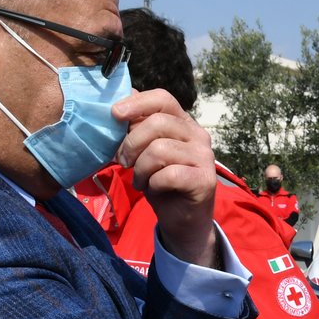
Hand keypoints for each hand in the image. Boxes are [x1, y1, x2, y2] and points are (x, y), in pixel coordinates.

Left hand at [113, 90, 218, 267]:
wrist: (182, 219)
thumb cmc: (160, 182)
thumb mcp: (144, 151)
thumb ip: (136, 129)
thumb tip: (116, 106)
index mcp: (183, 122)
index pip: (163, 98)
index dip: (137, 103)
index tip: (114, 114)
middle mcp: (198, 135)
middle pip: (158, 123)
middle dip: (131, 143)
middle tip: (123, 161)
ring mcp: (204, 157)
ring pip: (159, 150)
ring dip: (141, 169)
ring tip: (141, 180)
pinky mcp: (204, 180)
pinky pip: (168, 175)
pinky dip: (153, 184)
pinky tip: (153, 189)